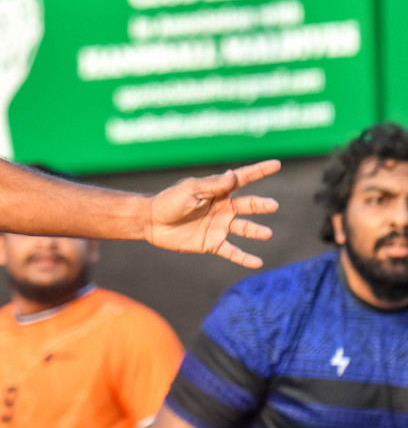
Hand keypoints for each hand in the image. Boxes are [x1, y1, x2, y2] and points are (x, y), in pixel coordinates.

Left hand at [146, 160, 280, 267]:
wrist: (151, 222)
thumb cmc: (169, 201)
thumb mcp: (190, 190)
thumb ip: (212, 185)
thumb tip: (232, 175)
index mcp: (218, 191)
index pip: (242, 179)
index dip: (259, 171)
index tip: (277, 164)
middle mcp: (223, 208)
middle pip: (248, 205)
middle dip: (261, 205)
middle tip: (272, 205)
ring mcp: (219, 226)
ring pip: (244, 228)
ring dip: (256, 231)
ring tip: (267, 233)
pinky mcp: (212, 243)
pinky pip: (232, 251)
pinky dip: (244, 258)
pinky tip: (257, 263)